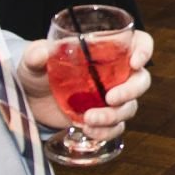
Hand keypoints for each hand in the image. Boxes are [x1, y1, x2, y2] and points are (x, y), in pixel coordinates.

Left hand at [18, 29, 152, 136]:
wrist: (29, 101)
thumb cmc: (37, 72)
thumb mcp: (33, 59)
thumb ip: (36, 54)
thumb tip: (42, 53)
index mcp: (107, 50)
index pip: (139, 43)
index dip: (144, 50)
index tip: (134, 62)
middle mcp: (115, 73)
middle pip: (141, 79)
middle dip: (130, 91)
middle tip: (111, 98)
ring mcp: (111, 98)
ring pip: (130, 107)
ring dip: (114, 116)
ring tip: (89, 119)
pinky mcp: (103, 118)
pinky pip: (116, 127)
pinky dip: (106, 131)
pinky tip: (88, 130)